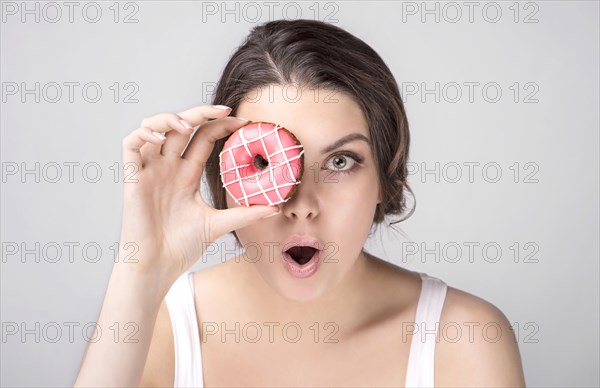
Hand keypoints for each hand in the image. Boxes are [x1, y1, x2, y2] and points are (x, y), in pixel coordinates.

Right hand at [118, 104, 279, 282]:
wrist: (158, 266)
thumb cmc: (182, 246)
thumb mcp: (219, 225)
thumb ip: (244, 213)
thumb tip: (275, 207)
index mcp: (187, 174)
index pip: (203, 138)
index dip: (220, 126)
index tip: (242, 122)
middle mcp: (168, 167)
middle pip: (181, 126)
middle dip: (201, 113)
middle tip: (224, 110)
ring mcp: (150, 170)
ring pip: (153, 127)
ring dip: (170, 118)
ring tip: (188, 125)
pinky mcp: (132, 178)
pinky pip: (130, 144)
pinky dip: (143, 133)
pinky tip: (159, 138)